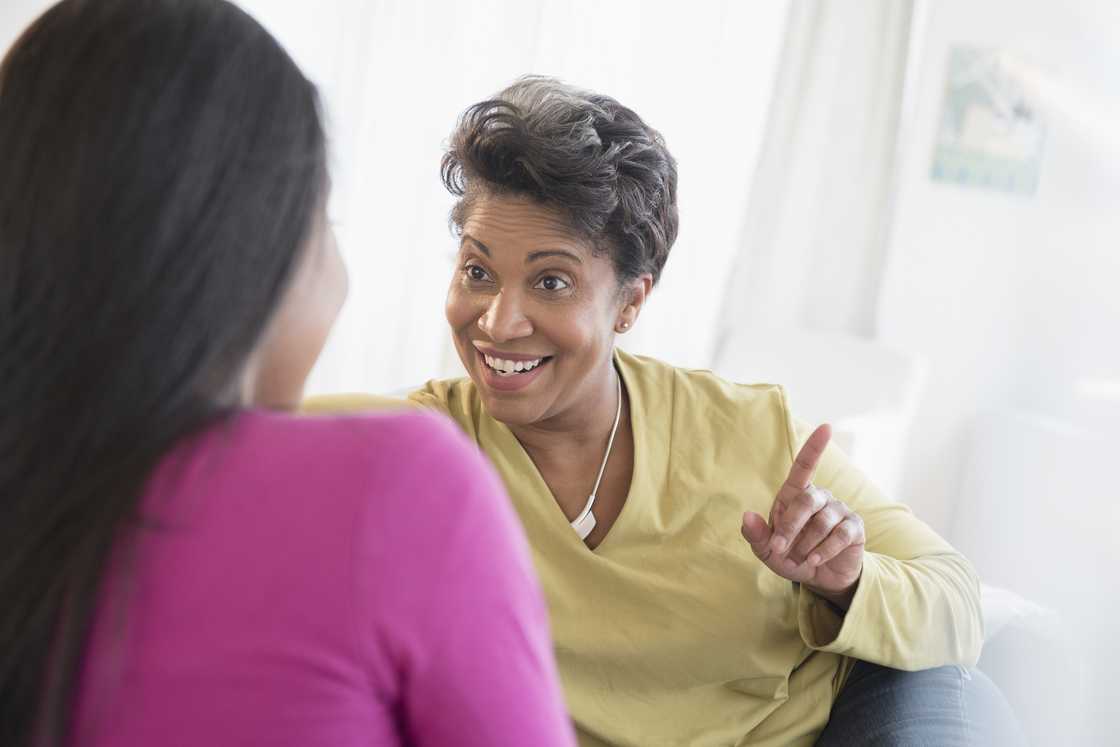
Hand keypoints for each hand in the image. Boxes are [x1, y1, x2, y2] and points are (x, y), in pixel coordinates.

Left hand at [740, 424, 865, 608]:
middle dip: (790, 526)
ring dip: (806, 544)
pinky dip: (824, 551)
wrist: (819, 578)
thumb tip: (747, 516)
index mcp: (796, 495)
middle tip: (779, 548)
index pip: (805, 466)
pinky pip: (840, 535)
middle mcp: (820, 497)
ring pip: (822, 521)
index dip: (815, 447)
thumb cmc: (790, 556)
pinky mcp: (854, 528)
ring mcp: (839, 511)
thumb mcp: (767, 550)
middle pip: (806, 500)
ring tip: (801, 557)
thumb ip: (756, 535)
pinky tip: (816, 560)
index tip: (827, 427)